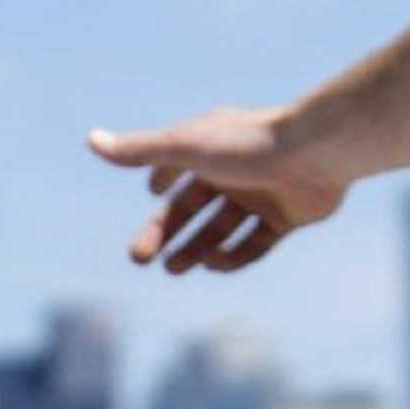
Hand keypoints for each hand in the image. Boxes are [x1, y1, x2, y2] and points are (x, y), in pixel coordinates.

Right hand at [87, 109, 345, 276]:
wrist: (318, 153)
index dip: (160, 183)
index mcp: (211, 147)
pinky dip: (234, 255)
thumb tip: (91, 140)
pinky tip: (215, 265)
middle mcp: (235, 170)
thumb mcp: (186, 148)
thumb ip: (139, 150)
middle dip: (166, 232)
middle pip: (192, 208)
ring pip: (221, 228)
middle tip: (141, 259)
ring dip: (196, 248)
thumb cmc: (249, 145)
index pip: (175, 170)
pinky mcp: (288, 217)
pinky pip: (255, 243)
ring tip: (175, 268)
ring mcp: (263, 194)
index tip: (149, 196)